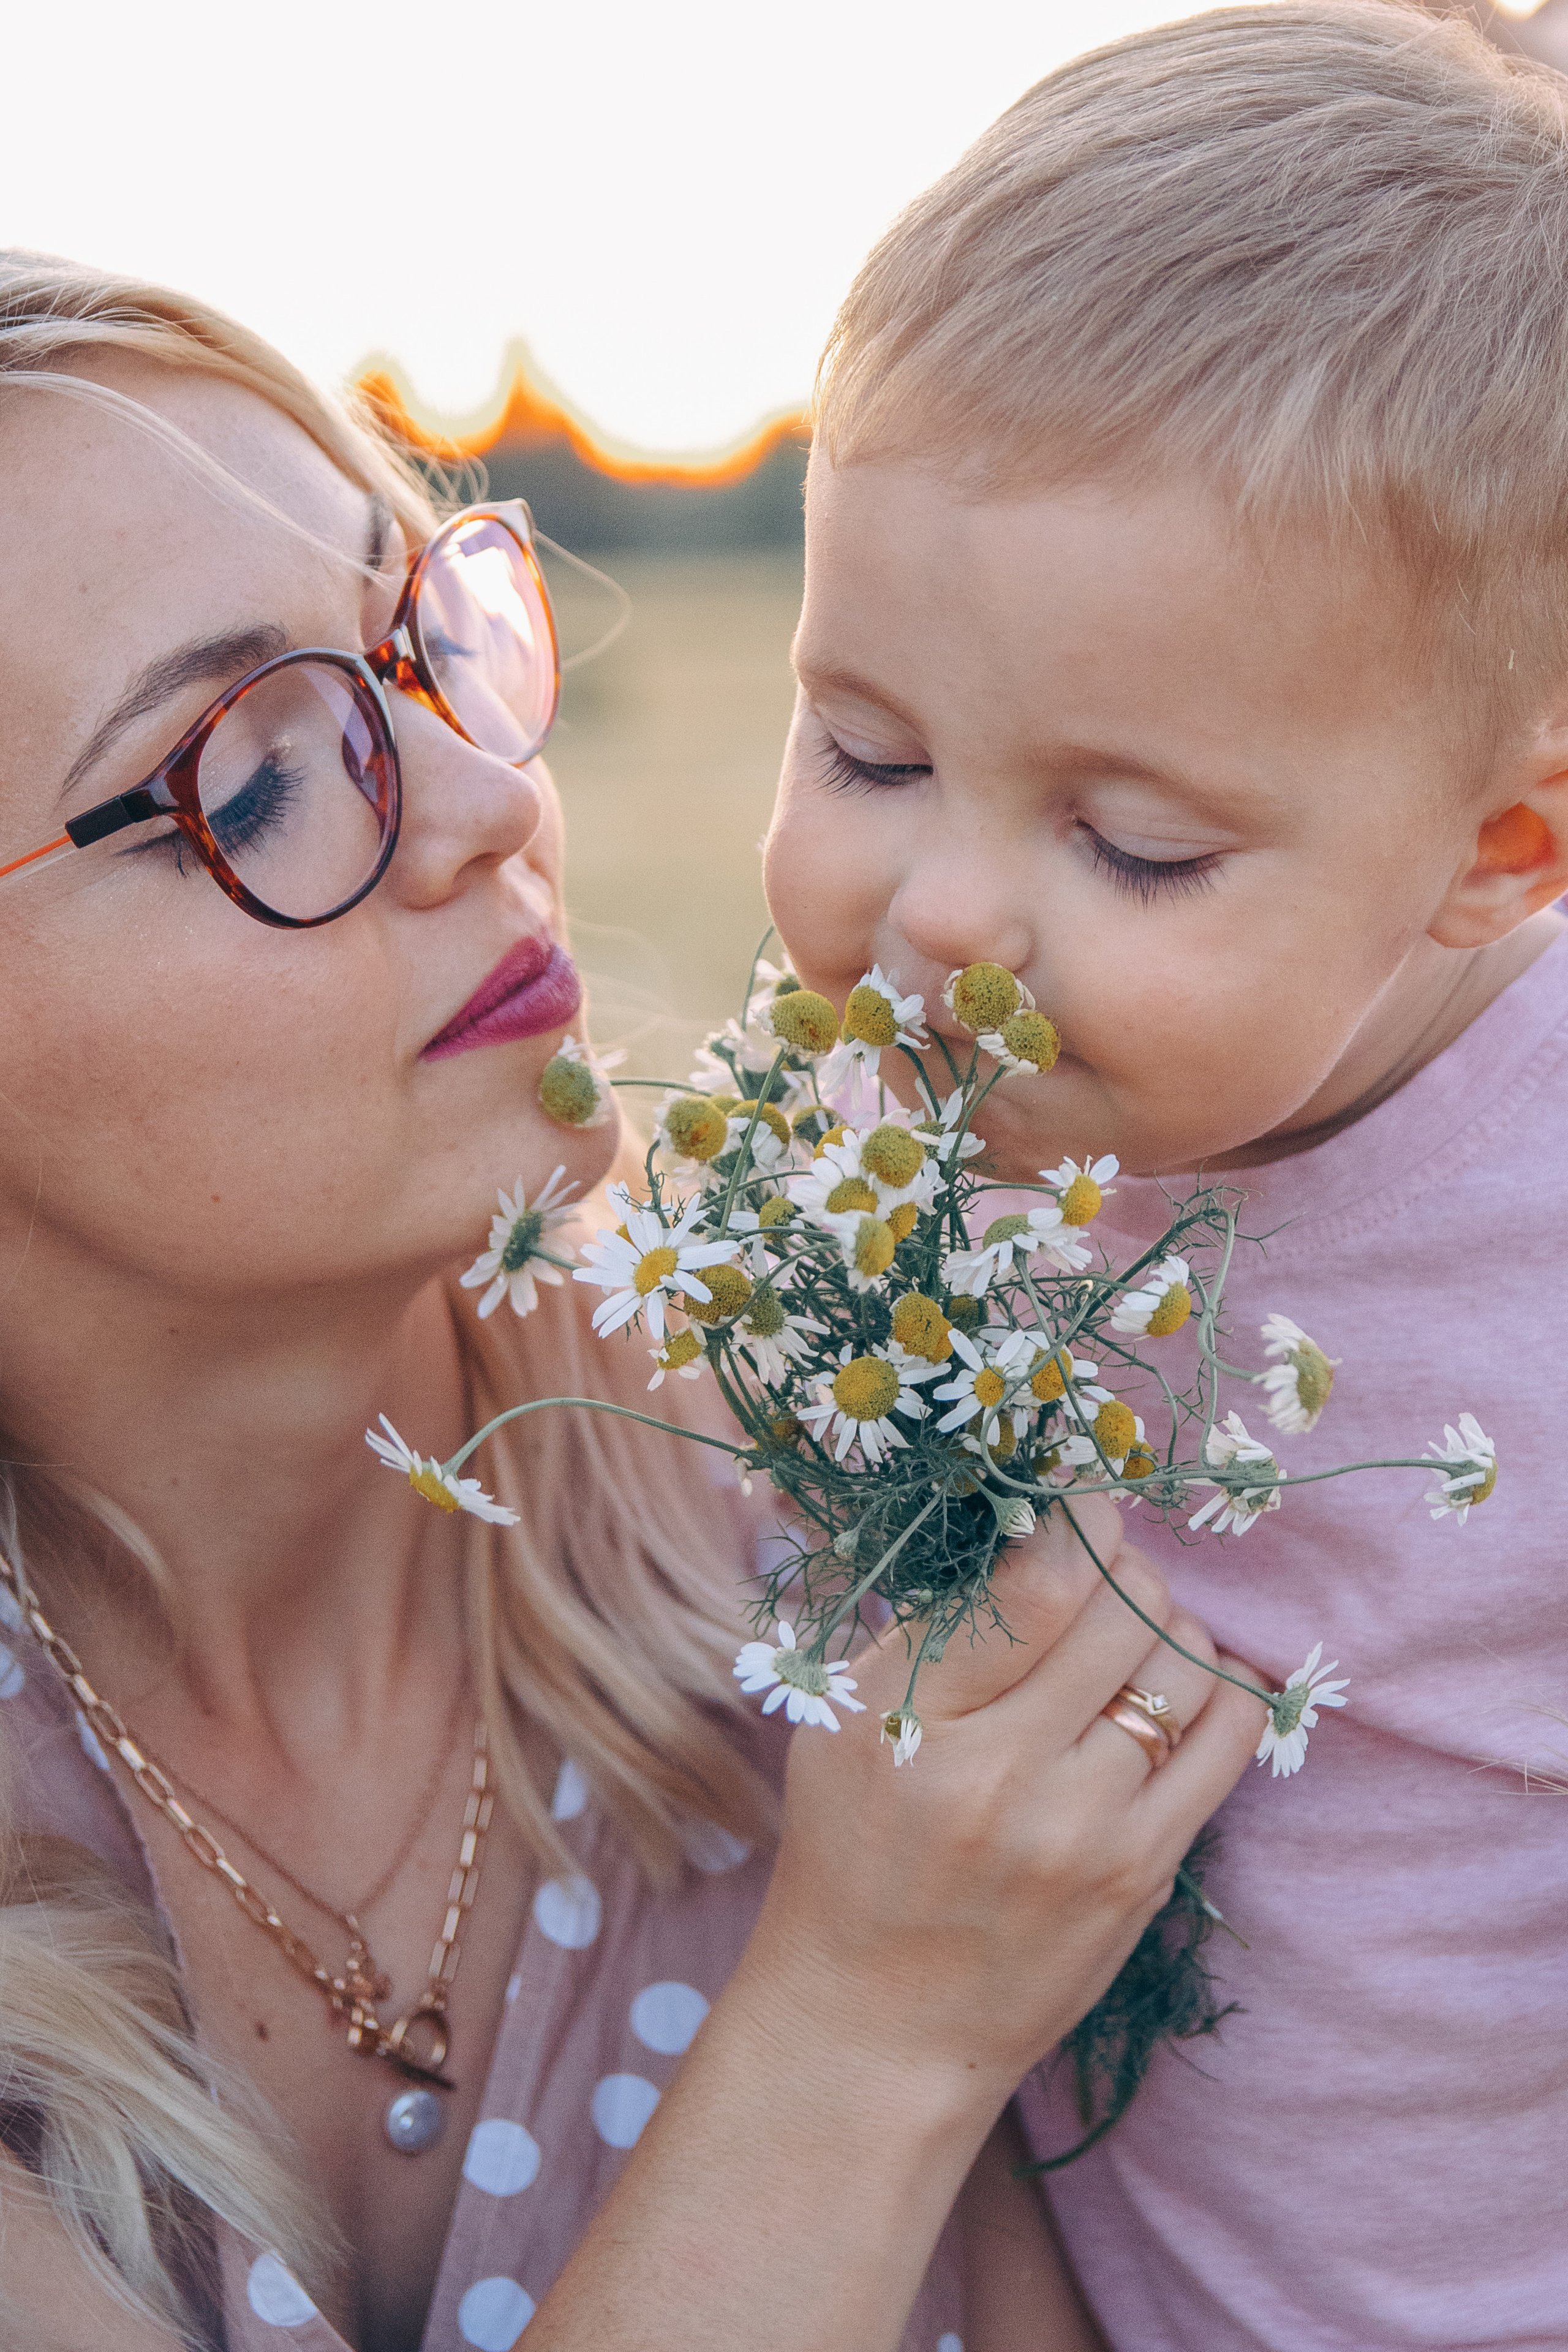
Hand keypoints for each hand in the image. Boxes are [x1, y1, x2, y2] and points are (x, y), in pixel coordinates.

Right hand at [748, 1493, 1264, 2108]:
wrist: (877, 2023)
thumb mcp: (851, 1718)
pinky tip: (1178, 1688)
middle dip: (1120, 1566)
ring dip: (1165, 1624)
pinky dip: (1217, 1687)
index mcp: (910, 1721)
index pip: (1041, 1577)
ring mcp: (1085, 1833)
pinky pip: (1229, 1737)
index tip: (1079, 1498)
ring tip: (1128, 1640)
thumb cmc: (855, 1848)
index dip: (1079, 1514)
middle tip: (1096, 1575)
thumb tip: (1035, 1518)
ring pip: (1184, 1661)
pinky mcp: (1144, 1875)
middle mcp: (1002, 1776)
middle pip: (1123, 1607)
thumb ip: (936, 1620)